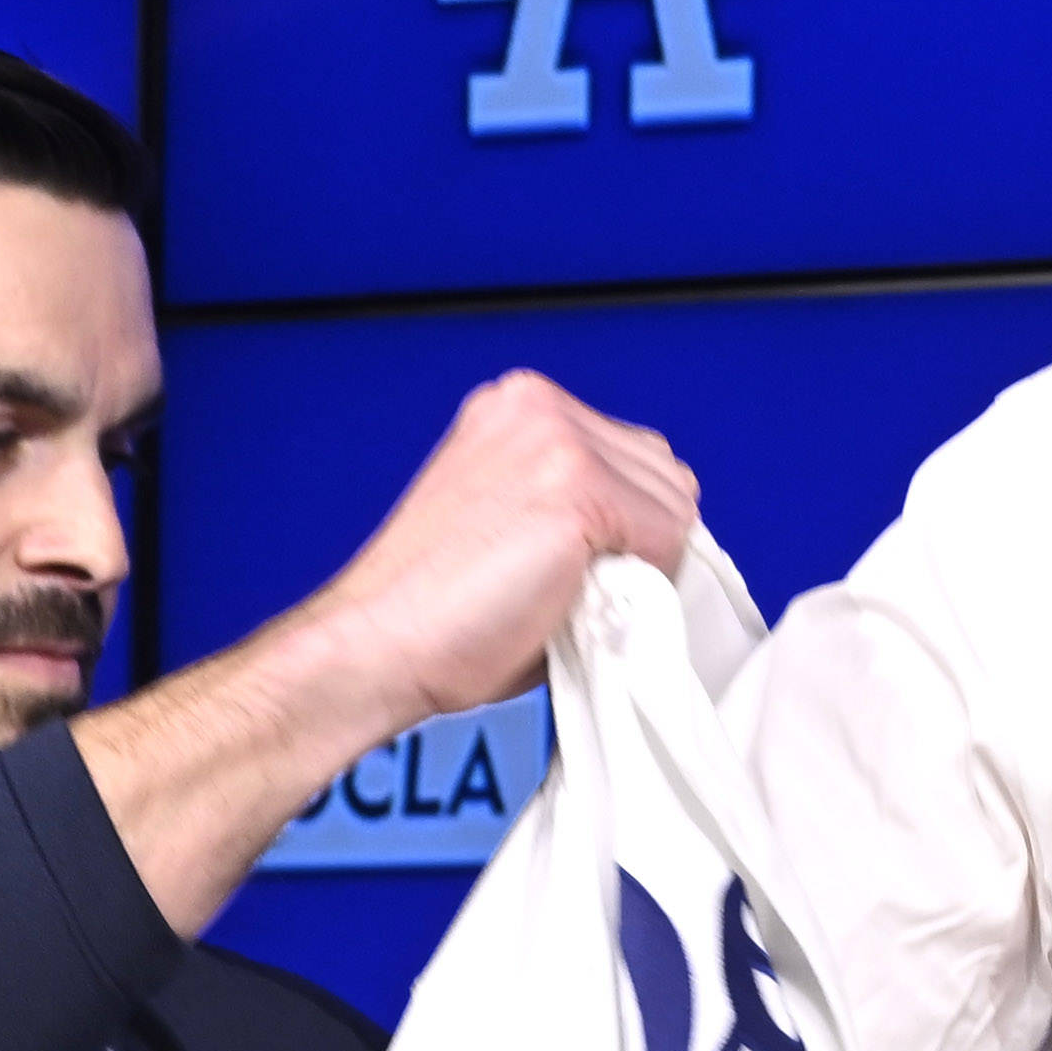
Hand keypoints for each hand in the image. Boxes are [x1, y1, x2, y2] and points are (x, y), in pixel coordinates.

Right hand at [261, 372, 699, 745]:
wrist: (378, 644)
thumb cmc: (434, 613)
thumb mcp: (511, 523)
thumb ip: (579, 510)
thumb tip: (650, 545)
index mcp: (518, 407)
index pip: (634, 457)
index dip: (623, 526)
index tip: (570, 567)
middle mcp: (538, 405)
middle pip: (663, 475)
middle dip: (637, 540)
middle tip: (569, 589)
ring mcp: (559, 439)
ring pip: (673, 507)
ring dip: (642, 563)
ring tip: (565, 594)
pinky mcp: (576, 484)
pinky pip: (666, 539)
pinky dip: (640, 585)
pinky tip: (571, 599)